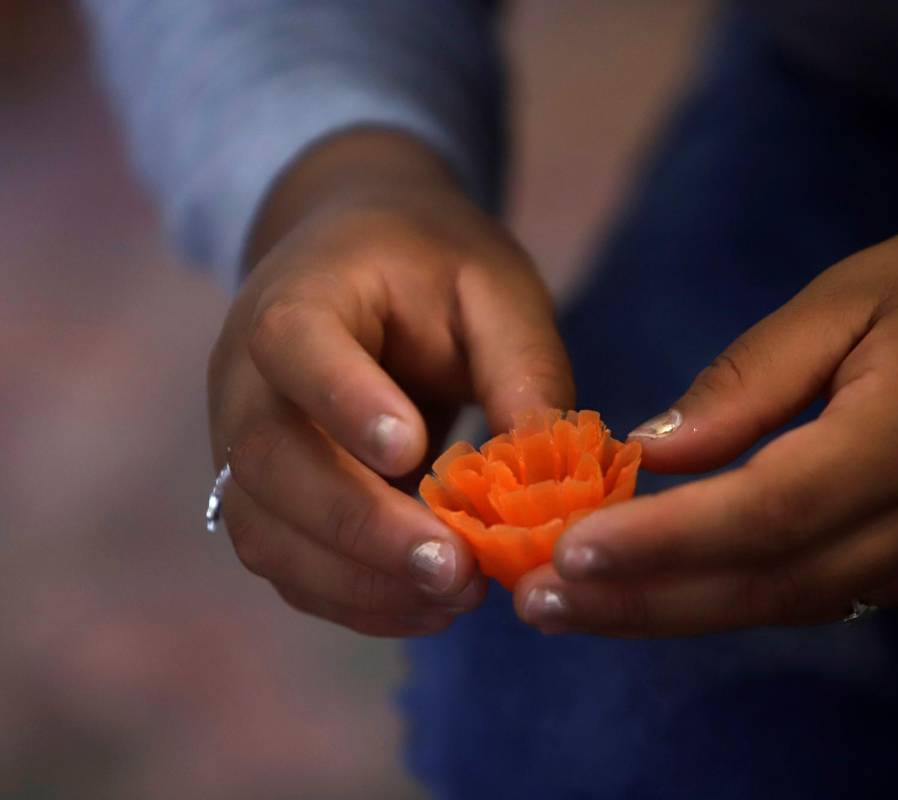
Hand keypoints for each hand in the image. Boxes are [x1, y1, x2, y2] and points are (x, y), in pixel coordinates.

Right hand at [208, 131, 573, 635]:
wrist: (357, 261)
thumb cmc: (433, 268)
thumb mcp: (495, 291)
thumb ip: (521, 368)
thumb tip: (550, 477)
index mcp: (299, 296)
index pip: (294, 346)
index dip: (345, 403)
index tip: (413, 451)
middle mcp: (245, 377)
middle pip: (270, 462)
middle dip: (363, 528)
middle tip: (456, 568)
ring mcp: (238, 445)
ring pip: (267, 532)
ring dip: (359, 581)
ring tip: (457, 597)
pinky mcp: (262, 499)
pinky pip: (287, 566)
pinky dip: (353, 599)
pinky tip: (427, 608)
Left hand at [514, 177, 897, 635]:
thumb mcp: (858, 294)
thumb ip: (754, 381)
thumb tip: (658, 450)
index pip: (765, 514)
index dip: (663, 544)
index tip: (568, 555)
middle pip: (765, 586)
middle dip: (643, 602)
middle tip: (537, 603)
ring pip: (788, 603)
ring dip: (678, 609)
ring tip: (576, 603)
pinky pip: (825, 591)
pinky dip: (739, 591)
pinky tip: (668, 582)